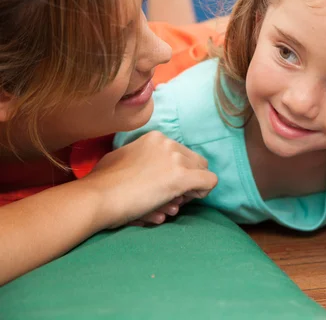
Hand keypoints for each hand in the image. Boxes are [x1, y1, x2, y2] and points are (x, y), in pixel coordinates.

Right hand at [90, 131, 217, 228]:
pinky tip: (183, 202)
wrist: (97, 197)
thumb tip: (156, 175)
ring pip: (203, 172)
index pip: (182, 153)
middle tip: (171, 198)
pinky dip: (201, 193)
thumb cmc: (102, 184)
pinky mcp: (181, 177)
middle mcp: (168, 144)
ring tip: (169, 205)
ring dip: (190, 191)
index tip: (164, 187)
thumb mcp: (122, 159)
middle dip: (187, 180)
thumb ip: (142, 161)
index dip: (177, 172)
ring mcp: (176, 159)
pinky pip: (209, 182)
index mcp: (155, 139)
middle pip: (196, 162)